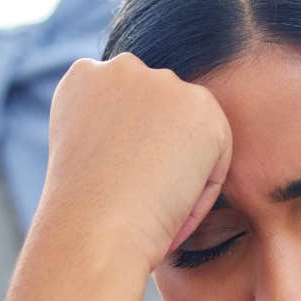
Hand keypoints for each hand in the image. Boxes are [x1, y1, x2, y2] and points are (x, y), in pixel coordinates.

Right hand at [35, 51, 233, 278]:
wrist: (94, 231)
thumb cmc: (83, 216)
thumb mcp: (84, 158)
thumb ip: (111, 133)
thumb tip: (146, 144)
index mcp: (84, 78)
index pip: (126, 110)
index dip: (129, 157)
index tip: (121, 192)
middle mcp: (121, 68)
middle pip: (161, 116)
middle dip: (160, 157)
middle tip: (145, 204)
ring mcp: (163, 83)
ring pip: (190, 134)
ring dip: (182, 172)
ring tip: (158, 212)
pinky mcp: (202, 107)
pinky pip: (217, 153)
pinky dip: (203, 190)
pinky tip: (175, 210)